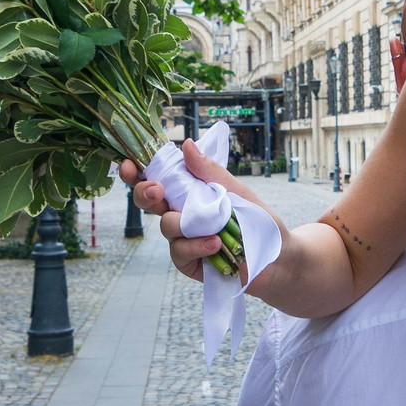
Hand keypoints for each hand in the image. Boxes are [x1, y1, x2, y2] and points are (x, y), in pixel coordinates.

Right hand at [117, 140, 265, 282]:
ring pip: (166, 226)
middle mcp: (179, 213)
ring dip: (186, 225)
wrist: (276, 255)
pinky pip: (179, 251)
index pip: (155, 178)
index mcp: (187, 191)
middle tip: (157, 190)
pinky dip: (197, 246)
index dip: (137, 172)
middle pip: (148, 201)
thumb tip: (186, 144)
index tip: (128, 164)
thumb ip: (209, 171)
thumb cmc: (256, 218)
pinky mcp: (187, 261)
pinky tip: (215, 246)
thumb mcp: (235, 189)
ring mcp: (181, 238)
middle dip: (146, 193)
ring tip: (215, 230)